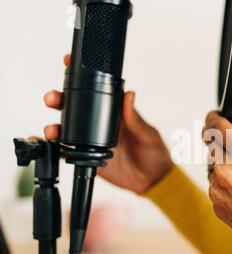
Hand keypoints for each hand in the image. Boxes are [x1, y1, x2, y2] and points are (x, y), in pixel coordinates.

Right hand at [44, 55, 172, 193]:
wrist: (151, 180)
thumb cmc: (154, 154)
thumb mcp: (148, 135)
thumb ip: (136, 119)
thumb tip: (130, 95)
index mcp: (115, 113)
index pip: (96, 90)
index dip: (81, 77)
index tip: (68, 64)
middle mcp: (100, 123)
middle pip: (74, 107)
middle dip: (59, 99)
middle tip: (52, 98)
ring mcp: (92, 140)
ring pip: (67, 127)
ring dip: (55, 125)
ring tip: (51, 129)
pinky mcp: (87, 156)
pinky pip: (67, 151)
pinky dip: (54, 147)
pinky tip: (45, 144)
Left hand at [203, 111, 231, 253]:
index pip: (214, 125)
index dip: (213, 118)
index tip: (216, 117)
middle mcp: (226, 169)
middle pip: (212, 145)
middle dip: (223, 145)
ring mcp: (218, 189)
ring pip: (213, 168)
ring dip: (224, 167)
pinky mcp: (216, 205)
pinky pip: (216, 187)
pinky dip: (225, 186)